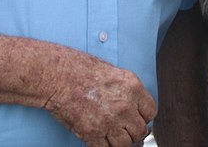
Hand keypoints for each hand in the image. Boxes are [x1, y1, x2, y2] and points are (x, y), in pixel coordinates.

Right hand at [42, 54, 156, 146]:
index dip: (143, 116)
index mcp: (132, 87)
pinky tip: (98, 137)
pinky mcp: (93, 133)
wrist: (56, 75)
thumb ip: (126, 90)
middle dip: (132, 131)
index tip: (136, 117)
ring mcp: (109, 121)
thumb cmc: (79, 68)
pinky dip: (102, 146)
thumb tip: (132, 105)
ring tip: (110, 133)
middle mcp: (124, 106)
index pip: (151, 112)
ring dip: (118, 141)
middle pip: (140, 131)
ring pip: (125, 144)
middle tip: (123, 128)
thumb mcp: (112, 72)